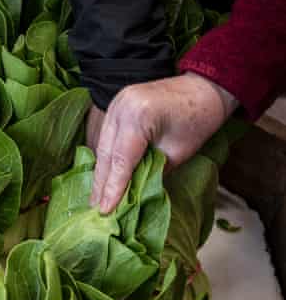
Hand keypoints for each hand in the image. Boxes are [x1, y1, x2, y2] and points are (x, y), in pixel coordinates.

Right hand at [88, 72, 238, 212]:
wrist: (204, 88)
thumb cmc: (199, 119)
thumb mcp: (178, 152)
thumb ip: (153, 172)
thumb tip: (132, 194)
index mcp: (139, 115)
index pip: (121, 160)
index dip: (113, 189)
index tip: (106, 211)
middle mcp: (120, 108)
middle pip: (106, 154)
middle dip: (101, 184)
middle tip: (96, 210)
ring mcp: (115, 105)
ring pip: (102, 147)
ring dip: (100, 174)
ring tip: (96, 199)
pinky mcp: (115, 107)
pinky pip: (106, 138)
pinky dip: (106, 159)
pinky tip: (103, 178)